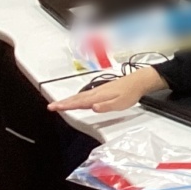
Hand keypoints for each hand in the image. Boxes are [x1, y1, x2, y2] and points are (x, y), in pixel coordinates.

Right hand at [49, 65, 164, 114]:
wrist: (139, 81)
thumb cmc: (130, 93)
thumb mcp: (120, 103)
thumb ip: (106, 106)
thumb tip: (92, 108)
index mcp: (98, 96)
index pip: (79, 102)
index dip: (66, 106)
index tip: (54, 107)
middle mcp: (96, 92)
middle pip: (76, 99)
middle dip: (63, 103)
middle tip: (51, 107)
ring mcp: (98, 90)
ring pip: (80, 96)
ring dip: (69, 100)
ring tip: (59, 104)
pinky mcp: (102, 90)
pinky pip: (85, 95)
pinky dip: (77, 98)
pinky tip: (77, 100)